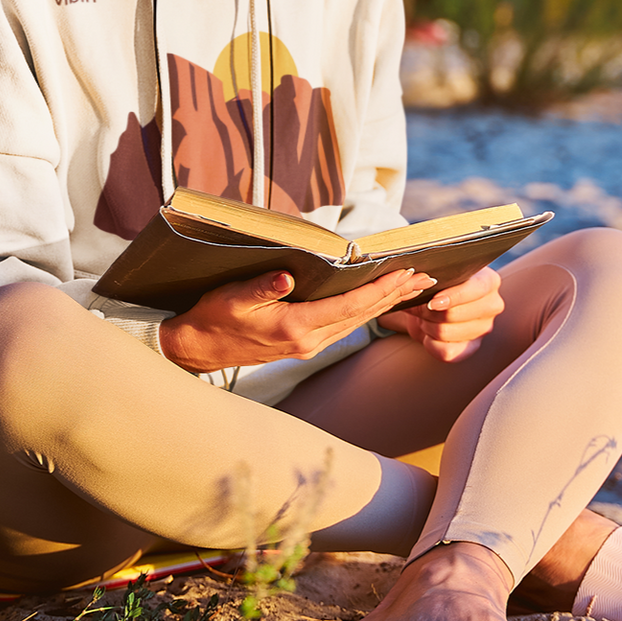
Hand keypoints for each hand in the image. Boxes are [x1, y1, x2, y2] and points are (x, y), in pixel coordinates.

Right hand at [160, 267, 437, 374]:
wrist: (197, 349)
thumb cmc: (213, 318)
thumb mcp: (232, 297)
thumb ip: (261, 287)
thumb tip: (287, 275)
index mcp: (296, 328)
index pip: (350, 306)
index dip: (381, 288)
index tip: (405, 272)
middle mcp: (308, 341)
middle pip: (362, 315)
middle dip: (394, 295)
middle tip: (424, 277)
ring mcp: (307, 346)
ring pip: (356, 322)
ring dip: (384, 303)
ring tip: (409, 286)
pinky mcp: (302, 345)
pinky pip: (344, 326)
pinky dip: (365, 311)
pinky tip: (376, 301)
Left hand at [377, 266, 503, 363]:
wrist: (431, 303)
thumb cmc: (437, 284)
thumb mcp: (435, 275)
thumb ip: (431, 277)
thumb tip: (419, 285)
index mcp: (488, 281)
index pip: (476, 290)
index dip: (453, 297)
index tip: (432, 302)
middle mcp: (492, 305)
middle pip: (454, 314)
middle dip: (428, 312)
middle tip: (419, 306)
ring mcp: (484, 328)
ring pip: (445, 333)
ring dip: (427, 326)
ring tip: (424, 317)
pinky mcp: (472, 347)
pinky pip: (446, 352)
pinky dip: (430, 344)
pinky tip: (428, 334)